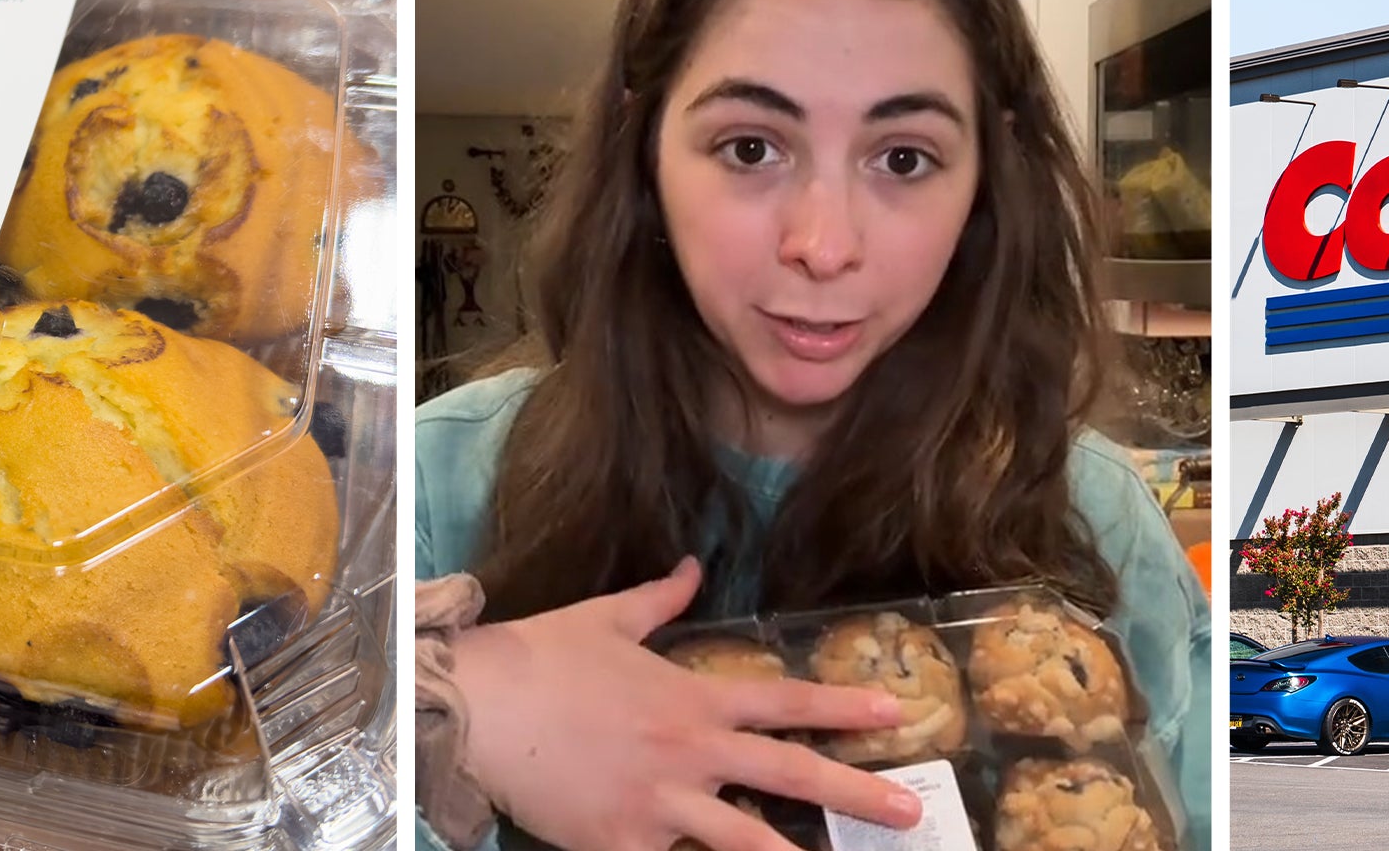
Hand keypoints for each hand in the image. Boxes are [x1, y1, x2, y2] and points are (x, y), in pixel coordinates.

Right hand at [452, 556, 924, 850]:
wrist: (479, 706)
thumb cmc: (541, 658)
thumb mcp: (607, 618)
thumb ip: (660, 597)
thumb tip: (693, 565)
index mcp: (694, 698)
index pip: (788, 703)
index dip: (846, 709)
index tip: (896, 716)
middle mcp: (691, 752)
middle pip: (789, 775)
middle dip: (857, 793)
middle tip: (909, 812)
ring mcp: (661, 803)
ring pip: (746, 840)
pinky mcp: (621, 843)